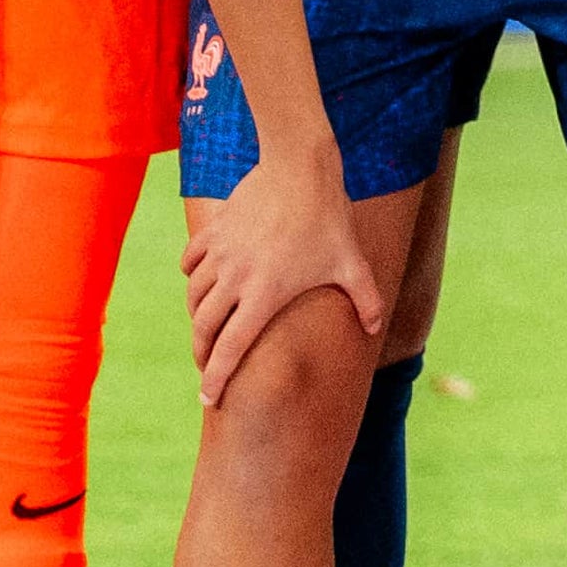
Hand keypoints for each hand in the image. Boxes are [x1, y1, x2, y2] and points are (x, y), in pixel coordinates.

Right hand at [181, 145, 382, 403]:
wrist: (300, 167)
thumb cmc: (328, 217)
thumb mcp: (351, 261)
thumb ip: (365, 298)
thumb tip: (375, 327)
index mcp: (264, 296)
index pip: (231, 349)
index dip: (216, 378)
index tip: (208, 399)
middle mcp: (235, 279)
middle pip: (203, 329)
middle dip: (201, 354)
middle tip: (207, 365)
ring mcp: (220, 254)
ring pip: (194, 296)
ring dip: (197, 315)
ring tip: (207, 326)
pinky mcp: (213, 231)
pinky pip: (190, 261)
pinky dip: (192, 275)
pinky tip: (202, 280)